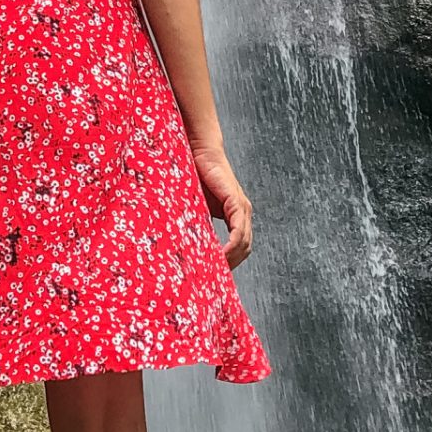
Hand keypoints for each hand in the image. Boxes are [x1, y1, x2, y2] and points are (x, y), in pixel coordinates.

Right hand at [194, 146, 253, 267]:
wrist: (200, 152)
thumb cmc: (197, 176)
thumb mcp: (198, 207)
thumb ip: (199, 223)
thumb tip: (187, 246)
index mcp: (236, 216)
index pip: (239, 247)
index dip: (230, 262)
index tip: (215, 276)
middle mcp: (243, 213)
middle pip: (244, 250)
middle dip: (231, 266)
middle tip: (213, 279)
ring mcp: (242, 208)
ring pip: (243, 243)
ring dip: (231, 260)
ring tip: (214, 271)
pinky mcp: (236, 203)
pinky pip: (238, 231)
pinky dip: (232, 246)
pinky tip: (221, 256)